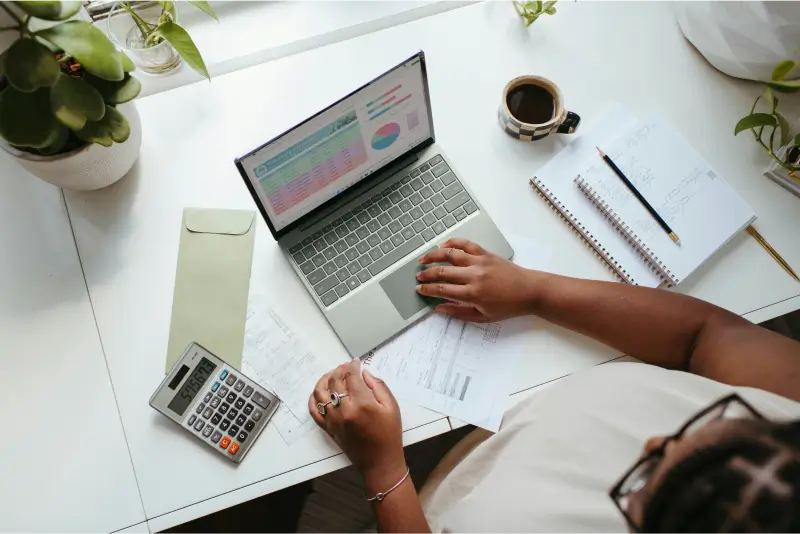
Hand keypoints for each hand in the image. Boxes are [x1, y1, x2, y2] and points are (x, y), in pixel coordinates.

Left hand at [308, 361, 405, 486]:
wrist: (380, 462)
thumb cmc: (389, 435)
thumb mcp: (392, 407)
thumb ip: (378, 386)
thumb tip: (365, 374)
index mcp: (362, 404)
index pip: (351, 376)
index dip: (353, 366)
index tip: (356, 362)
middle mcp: (344, 411)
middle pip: (335, 382)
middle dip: (340, 370)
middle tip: (346, 367)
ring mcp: (333, 420)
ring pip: (320, 393)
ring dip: (325, 380)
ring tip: (332, 375)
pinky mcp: (328, 428)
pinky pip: (314, 411)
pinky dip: (313, 399)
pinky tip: (319, 392)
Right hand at [415, 238, 538, 321]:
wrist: (530, 291)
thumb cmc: (508, 306)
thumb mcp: (483, 317)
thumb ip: (459, 313)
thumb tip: (439, 308)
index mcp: (472, 294)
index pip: (442, 290)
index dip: (428, 289)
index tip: (419, 289)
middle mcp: (473, 276)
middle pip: (442, 272)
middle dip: (427, 274)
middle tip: (418, 277)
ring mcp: (479, 262)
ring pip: (450, 255)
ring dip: (434, 256)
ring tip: (423, 259)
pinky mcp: (486, 254)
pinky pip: (466, 245)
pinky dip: (453, 243)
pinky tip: (443, 245)